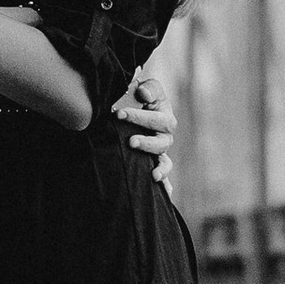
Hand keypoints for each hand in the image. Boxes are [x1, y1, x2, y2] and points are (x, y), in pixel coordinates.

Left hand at [118, 59, 178, 192]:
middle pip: (162, 142)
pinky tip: (165, 196)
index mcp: (164, 116)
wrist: (131, 108)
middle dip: (147, 143)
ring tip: (153, 176)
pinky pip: (164, 178)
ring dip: (161, 169)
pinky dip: (166, 187)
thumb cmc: (137, 96)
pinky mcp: (154, 163)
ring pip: (165, 162)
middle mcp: (165, 135)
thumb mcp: (143, 88)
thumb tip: (143, 94)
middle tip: (131, 141)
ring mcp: (160, 151)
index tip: (119, 114)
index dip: (139, 117)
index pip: (157, 119)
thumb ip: (147, 88)